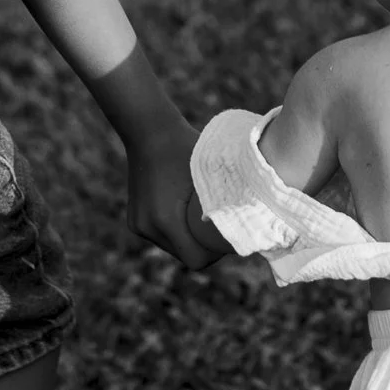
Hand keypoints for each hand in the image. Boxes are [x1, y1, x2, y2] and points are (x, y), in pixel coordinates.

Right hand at [123, 103, 227, 272]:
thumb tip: (255, 223)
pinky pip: (162, 237)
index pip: (197, 260)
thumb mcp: (212, 174)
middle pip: (185, 255)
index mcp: (166, 219)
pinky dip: (176, 230)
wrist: (148, 130)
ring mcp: (138, 225)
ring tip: (202, 217)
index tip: (228, 236)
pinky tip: (184, 212)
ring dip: (189, 238)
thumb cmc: (186, 147)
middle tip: (221, 225)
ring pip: (173, 248)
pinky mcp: (134, 221)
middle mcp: (148, 227)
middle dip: (204, 246)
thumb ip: (228, 201)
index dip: (215, 254)